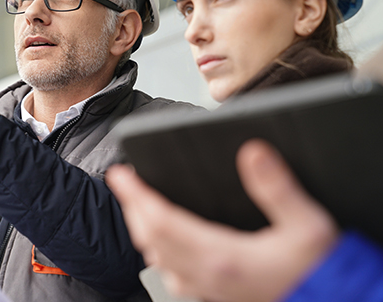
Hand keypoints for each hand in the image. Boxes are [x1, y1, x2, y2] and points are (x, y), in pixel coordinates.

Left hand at [106, 139, 338, 301]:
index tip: (120, 174)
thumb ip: (277, 188)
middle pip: (150, 238)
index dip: (135, 195)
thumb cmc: (320, 270)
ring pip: (157, 258)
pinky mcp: (214, 294)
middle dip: (132, 207)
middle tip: (124, 183)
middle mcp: (206, 274)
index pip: (160, 220)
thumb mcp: (308, 225)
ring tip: (137, 205)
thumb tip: (252, 153)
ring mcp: (207, 287)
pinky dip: (158, 251)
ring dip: (142, 228)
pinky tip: (162, 243)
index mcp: (221, 255)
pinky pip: (171, 274)